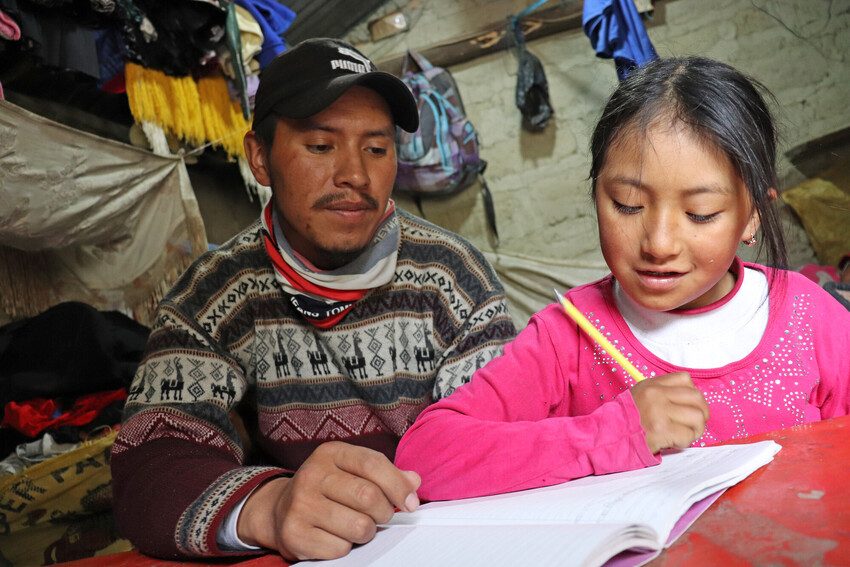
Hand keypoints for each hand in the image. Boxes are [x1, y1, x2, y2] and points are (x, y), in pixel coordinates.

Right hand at [237, 441, 420, 560]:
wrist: (279, 510)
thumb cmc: (327, 489)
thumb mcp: (353, 471)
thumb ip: (385, 474)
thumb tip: (414, 482)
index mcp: (330, 454)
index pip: (373, 464)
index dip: (398, 485)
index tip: (410, 503)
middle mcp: (312, 475)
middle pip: (368, 496)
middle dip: (383, 512)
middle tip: (380, 516)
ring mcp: (300, 505)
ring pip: (358, 526)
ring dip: (367, 532)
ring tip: (357, 526)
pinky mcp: (294, 534)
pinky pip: (340, 549)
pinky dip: (346, 547)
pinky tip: (336, 536)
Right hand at [631, 372, 708, 453]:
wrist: (605, 436)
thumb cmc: (623, 420)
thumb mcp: (638, 396)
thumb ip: (661, 393)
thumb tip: (689, 402)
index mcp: (651, 385)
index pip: (685, 380)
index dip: (692, 396)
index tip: (688, 407)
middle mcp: (656, 394)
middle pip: (697, 398)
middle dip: (701, 414)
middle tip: (693, 425)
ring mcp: (659, 411)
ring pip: (697, 417)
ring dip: (695, 430)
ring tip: (683, 435)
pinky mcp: (661, 430)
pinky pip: (688, 435)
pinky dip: (685, 442)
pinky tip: (674, 443)